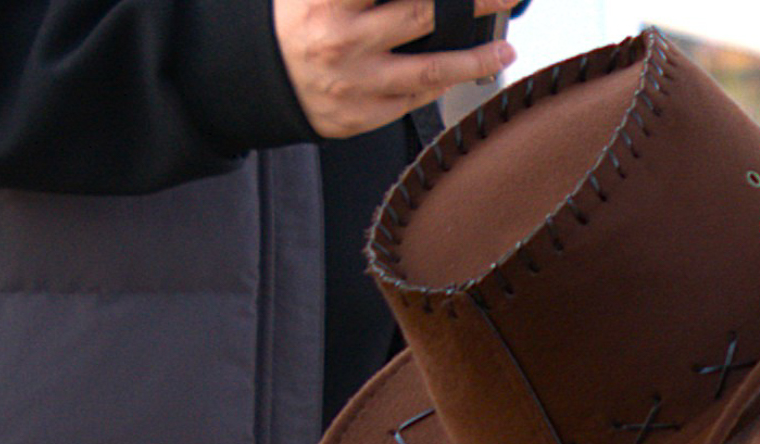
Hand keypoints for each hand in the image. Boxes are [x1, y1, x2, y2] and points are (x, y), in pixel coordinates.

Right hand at [275, 0, 519, 139]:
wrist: (253, 80)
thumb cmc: (292, 25)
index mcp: (328, 2)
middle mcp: (343, 41)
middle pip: (423, 16)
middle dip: (474, 3)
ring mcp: (355, 83)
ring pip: (432, 70)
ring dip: (477, 60)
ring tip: (505, 49)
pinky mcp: (362, 115)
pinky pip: (416, 99)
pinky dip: (445, 84)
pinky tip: (468, 73)